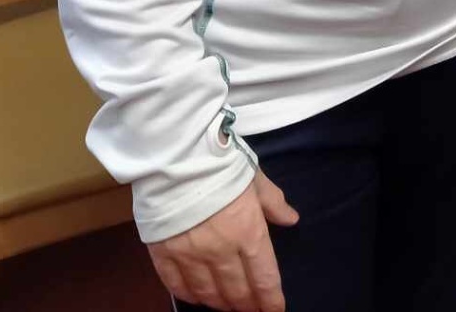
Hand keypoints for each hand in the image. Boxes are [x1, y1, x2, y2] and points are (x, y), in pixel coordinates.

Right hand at [147, 171, 297, 311]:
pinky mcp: (164, 255)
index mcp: (249, 233)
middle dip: (248, 304)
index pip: (265, 277)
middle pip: (237, 290)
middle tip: (252, 311)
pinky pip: (177, 286)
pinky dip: (189, 296)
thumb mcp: (256, 179)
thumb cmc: (222, 165)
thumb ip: (273, 203)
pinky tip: (197, 298)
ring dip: (221, 304)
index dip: (271, 299)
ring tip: (229, 307)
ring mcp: (190, 256)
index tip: (276, 310)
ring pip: (208, 292)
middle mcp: (221, 252)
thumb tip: (291, 219)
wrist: (177, 159)